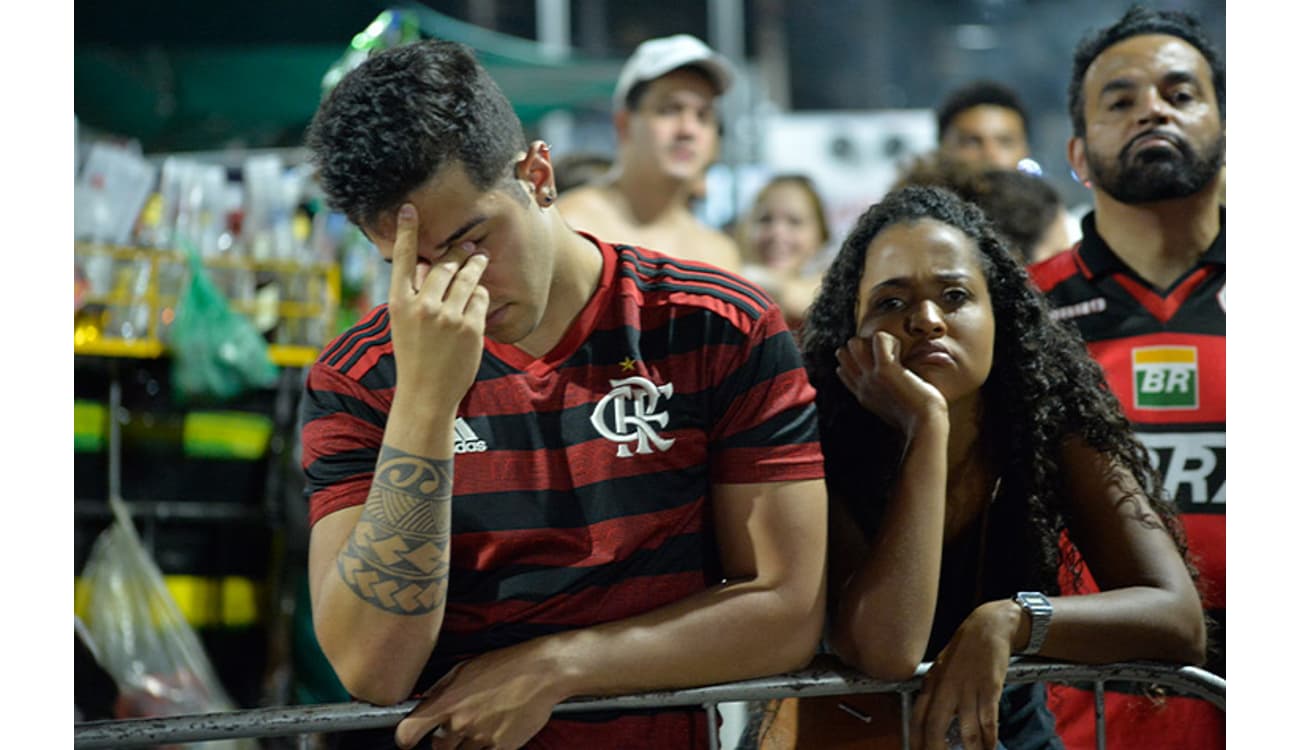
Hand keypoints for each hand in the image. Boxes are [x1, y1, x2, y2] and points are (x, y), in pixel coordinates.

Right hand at [388, 203, 489, 407]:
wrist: (426, 394)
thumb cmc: (414, 356)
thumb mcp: (404, 323)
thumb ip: (414, 294)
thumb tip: (428, 264)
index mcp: (399, 303)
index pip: (402, 260)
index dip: (406, 232)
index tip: (409, 208)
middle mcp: (422, 306)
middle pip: (443, 264)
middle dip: (458, 251)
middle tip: (467, 245)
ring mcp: (448, 317)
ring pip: (467, 277)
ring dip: (475, 265)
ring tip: (480, 258)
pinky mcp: (470, 327)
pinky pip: (481, 297)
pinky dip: (481, 294)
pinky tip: (479, 297)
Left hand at [394, 645, 567, 749]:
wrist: (542, 672)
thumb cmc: (505, 665)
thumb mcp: (464, 668)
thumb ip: (440, 689)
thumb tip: (422, 704)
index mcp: (448, 701)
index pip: (408, 732)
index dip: (406, 739)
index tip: (410, 741)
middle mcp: (461, 722)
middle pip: (439, 747)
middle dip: (446, 740)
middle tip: (461, 725)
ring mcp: (482, 736)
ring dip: (469, 743)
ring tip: (486, 721)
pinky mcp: (502, 746)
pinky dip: (489, 745)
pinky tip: (498, 727)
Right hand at [835, 331, 946, 438]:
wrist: (924, 425)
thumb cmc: (918, 420)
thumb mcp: (896, 410)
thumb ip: (889, 399)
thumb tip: (897, 390)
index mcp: (864, 396)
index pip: (844, 371)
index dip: (854, 361)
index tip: (874, 360)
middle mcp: (863, 385)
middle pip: (844, 353)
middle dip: (861, 346)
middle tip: (885, 353)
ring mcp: (871, 377)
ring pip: (855, 343)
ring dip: (873, 341)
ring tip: (892, 351)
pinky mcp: (885, 369)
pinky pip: (879, 338)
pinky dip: (891, 339)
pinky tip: (901, 351)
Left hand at [909, 601, 1019, 749]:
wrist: (987, 627)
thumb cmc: (964, 649)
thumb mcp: (941, 668)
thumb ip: (936, 692)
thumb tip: (930, 717)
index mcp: (932, 684)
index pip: (917, 718)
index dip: (916, 740)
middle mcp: (947, 688)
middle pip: (935, 727)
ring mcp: (968, 689)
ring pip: (967, 730)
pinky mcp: (989, 689)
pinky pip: (988, 721)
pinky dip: (990, 738)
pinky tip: (990, 746)